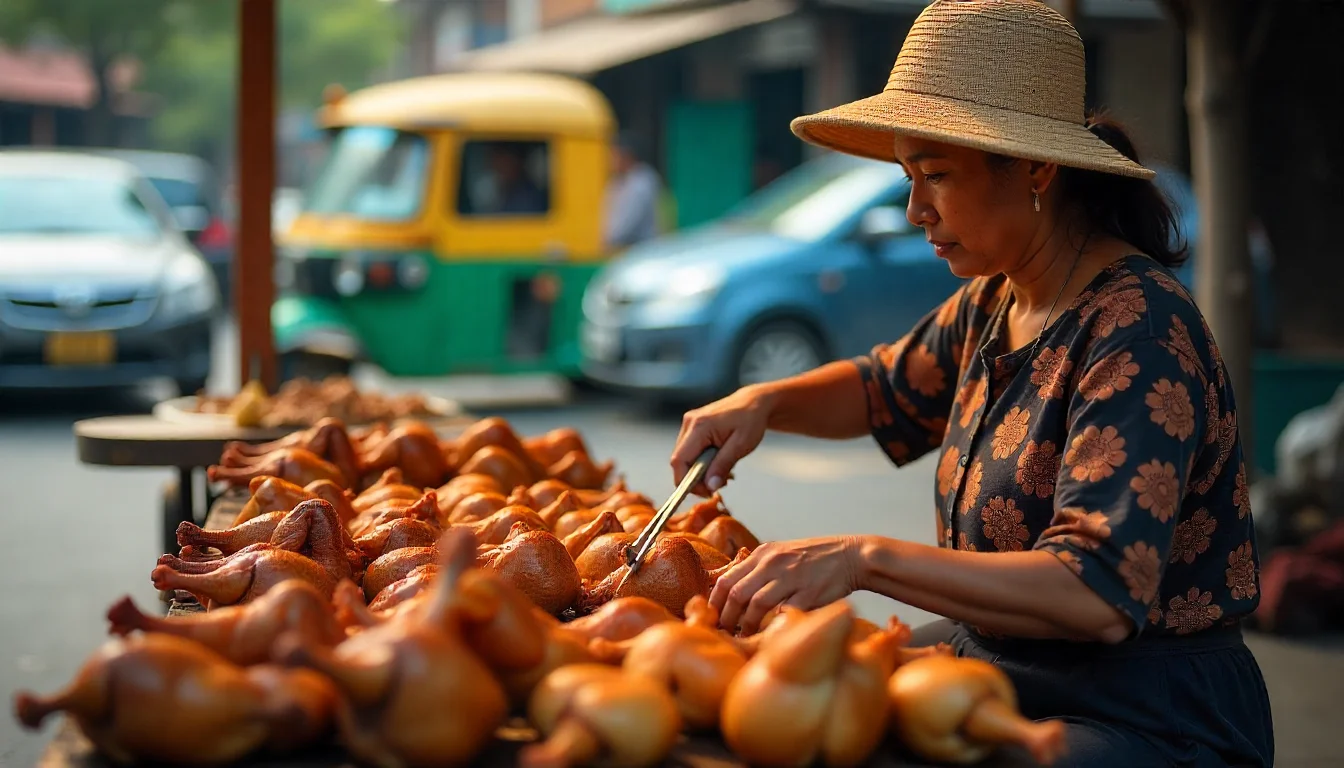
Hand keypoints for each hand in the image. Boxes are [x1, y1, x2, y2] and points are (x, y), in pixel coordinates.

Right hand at [671, 385, 773, 496]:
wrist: (754, 402)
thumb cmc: (751, 421)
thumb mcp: (741, 445)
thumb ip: (723, 465)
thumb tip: (710, 486)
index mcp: (699, 426)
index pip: (679, 461)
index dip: (686, 481)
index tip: (705, 492)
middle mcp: (689, 423)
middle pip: (679, 461)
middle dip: (696, 478)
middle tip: (718, 484)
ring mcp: (688, 424)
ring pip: (684, 458)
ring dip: (699, 471)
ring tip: (722, 473)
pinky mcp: (692, 426)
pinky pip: (689, 451)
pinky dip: (701, 462)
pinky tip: (717, 462)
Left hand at [709, 535, 864, 634]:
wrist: (851, 556)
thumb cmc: (814, 559)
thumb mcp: (781, 553)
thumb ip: (758, 568)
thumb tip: (731, 588)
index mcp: (763, 554)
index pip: (726, 579)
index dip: (715, 602)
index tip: (713, 617)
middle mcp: (773, 563)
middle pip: (737, 593)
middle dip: (726, 617)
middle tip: (724, 632)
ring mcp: (791, 577)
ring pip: (756, 604)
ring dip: (746, 625)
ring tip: (744, 636)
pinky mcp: (809, 593)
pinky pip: (784, 612)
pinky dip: (773, 625)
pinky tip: (769, 634)